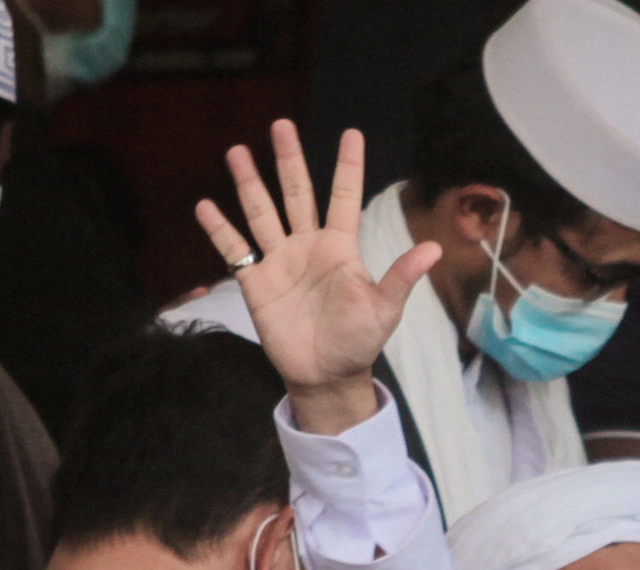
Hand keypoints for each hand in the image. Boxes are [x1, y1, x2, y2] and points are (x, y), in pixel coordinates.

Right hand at [193, 122, 440, 427]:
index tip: (351, 133)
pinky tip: (205, 206)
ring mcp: (280, 261)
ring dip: (249, 183)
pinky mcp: (257, 283)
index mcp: (340, 247)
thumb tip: (434, 248)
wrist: (326, 375)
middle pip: (296, 193)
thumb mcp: (384, 309)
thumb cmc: (359, 342)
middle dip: (289, 160)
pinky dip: (220, 230)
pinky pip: (235, 251)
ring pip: (262, 213)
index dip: (347, 166)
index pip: (344, 197)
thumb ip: (401, 276)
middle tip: (281, 124)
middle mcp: (308, 246)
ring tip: (236, 151)